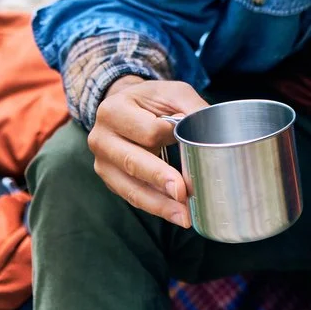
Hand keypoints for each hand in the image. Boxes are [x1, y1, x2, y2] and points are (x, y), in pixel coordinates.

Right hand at [88, 76, 207, 226]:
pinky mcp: (110, 180)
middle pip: (133, 162)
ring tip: (185, 216)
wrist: (126, 106)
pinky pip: (133, 197)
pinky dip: (156, 207)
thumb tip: (209, 136)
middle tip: (183, 193)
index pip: (147, 131)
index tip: (190, 140)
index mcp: (113, 110)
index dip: (171, 137)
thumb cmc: (152, 100)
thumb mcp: (173, 93)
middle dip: (160, 179)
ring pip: (131, 188)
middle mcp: (101, 138)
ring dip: (160, 204)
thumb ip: (192, 109)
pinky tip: (175, 214)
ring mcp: (102, 163)